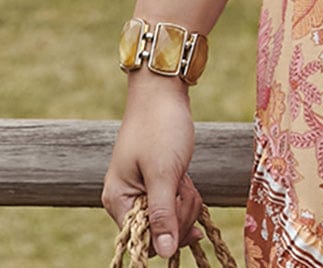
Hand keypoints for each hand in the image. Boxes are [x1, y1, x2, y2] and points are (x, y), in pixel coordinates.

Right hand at [102, 73, 204, 258]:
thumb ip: (163, 215)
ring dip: (185, 200)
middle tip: (183, 183)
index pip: (144, 240)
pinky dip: (184, 193)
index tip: (179, 201)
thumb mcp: (164, 172)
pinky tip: (185, 177)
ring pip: (171, 217)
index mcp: (118, 201)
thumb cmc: (160, 127)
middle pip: (160, 231)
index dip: (168, 229)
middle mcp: (125, 200)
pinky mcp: (155, 184)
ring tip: (183, 175)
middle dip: (180, 211)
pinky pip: (174, 203)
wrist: (163, 90)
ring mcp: (141, 192)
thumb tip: (165, 252)